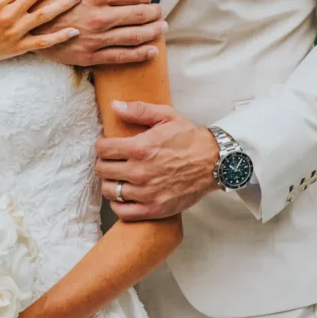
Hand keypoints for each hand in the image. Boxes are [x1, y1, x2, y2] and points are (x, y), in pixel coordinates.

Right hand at [34, 0, 165, 67]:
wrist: (24, 20)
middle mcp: (99, 17)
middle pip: (139, 15)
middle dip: (154, 13)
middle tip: (160, 11)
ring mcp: (95, 39)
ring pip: (134, 37)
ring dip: (153, 32)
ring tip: (162, 28)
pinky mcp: (89, 56)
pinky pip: (121, 56)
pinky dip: (140, 54)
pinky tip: (151, 50)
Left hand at [95, 102, 219, 219]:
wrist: (215, 163)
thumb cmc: (191, 139)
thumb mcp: (167, 116)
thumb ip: (139, 110)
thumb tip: (114, 105)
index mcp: (140, 148)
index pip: (102, 149)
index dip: (101, 145)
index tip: (107, 146)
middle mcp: (140, 172)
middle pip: (102, 170)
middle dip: (104, 163)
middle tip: (112, 161)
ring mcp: (146, 193)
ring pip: (109, 191)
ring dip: (110, 183)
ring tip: (118, 177)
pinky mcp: (154, 209)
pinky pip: (123, 212)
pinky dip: (118, 204)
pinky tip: (124, 195)